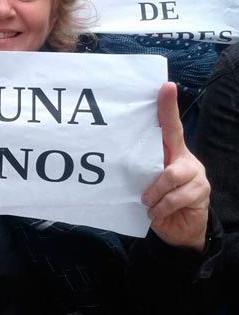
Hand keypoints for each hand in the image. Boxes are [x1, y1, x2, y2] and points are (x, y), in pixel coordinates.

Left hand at [142, 82, 209, 251]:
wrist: (177, 228)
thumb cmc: (156, 199)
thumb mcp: (144, 181)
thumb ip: (138, 167)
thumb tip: (113, 156)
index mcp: (170, 151)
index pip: (170, 124)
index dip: (168, 105)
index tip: (166, 86)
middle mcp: (185, 157)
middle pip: (173, 148)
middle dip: (155, 174)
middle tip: (144, 194)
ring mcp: (196, 173)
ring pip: (171, 176)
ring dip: (155, 195)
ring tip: (149, 204)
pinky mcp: (202, 191)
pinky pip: (175, 197)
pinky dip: (161, 208)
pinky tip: (158, 212)